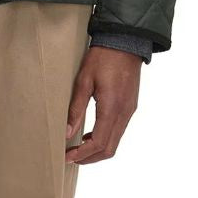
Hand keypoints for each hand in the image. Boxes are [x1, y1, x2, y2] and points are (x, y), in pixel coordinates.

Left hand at [64, 46, 141, 163]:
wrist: (125, 40)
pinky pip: (119, 130)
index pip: (99, 143)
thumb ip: (76, 108)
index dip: (82, 154)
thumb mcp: (84, 80)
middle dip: (90, 157)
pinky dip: (106, 138)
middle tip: (71, 156)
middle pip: (109, 149)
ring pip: (115, 142)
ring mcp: (129, 111)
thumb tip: (67, 132)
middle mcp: (124, 113)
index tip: (67, 156)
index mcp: (112, 108)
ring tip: (79, 147)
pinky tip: (92, 134)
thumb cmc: (103, 57)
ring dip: (98, 150)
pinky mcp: (130, 106)